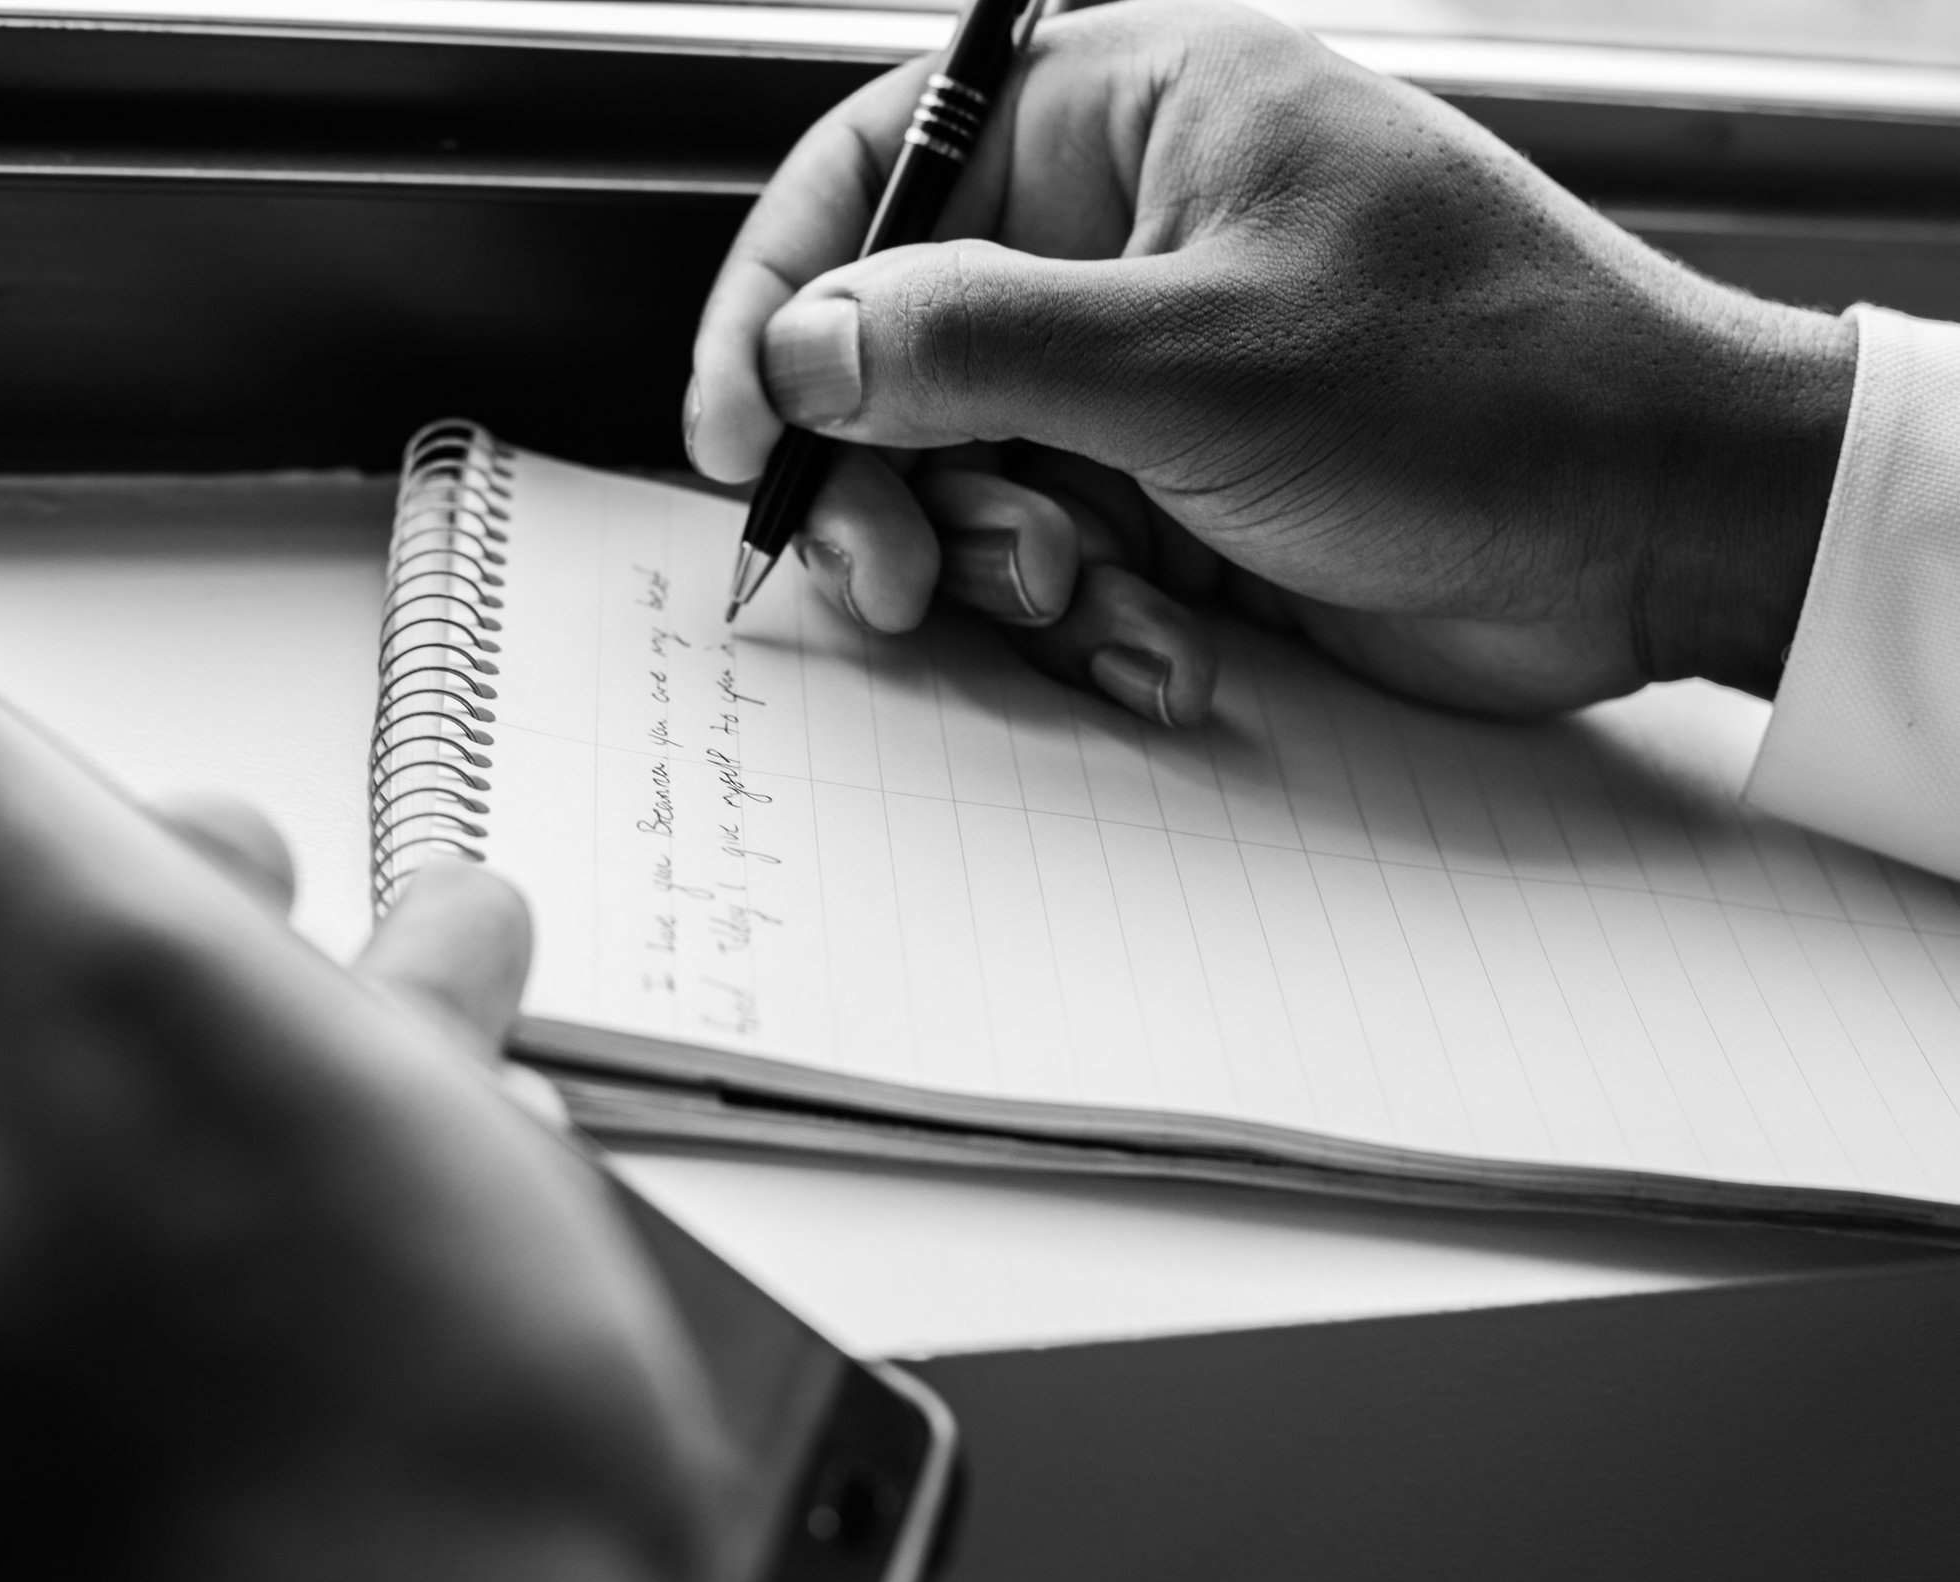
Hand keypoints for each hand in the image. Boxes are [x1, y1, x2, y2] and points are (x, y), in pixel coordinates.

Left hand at [0, 406, 718, 1581]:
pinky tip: (444, 1101)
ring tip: (347, 951)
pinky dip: (284, 1155)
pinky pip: (182, 1291)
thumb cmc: (353, 1442)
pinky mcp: (168, 1525)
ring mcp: (6, 1476)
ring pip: (48, 1176)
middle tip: (143, 848)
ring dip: (179, 1017)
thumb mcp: (120, 994)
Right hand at [690, 0, 1856, 721]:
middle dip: (885, 474)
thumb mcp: (1199, 359)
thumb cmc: (1479, 392)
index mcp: (1129, 122)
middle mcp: (1121, 238)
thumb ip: (976, 344)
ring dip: (994, 562)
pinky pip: (1049, 557)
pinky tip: (1167, 643)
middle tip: (890, 576)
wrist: (1658, 535)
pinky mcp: (1174, 494)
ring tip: (1089, 593)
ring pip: (960, 472)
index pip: (880, 168)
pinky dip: (1083, 619)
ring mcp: (1144, 374)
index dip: (783, 293)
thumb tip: (803, 348)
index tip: (738, 426)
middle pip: (896, 345)